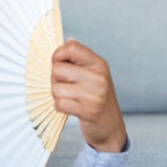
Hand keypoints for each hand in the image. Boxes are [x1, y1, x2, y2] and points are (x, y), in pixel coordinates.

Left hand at [51, 38, 126, 152]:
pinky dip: (60, 107)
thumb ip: (80, 59)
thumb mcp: (94, 75)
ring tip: (70, 98)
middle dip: (55, 79)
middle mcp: (98, 77)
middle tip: (66, 86)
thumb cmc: (98, 98)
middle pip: (57, 69)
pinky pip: (59, 103)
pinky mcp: (88, 110)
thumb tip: (69, 40)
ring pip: (56, 88)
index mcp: (99, 64)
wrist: (111, 126)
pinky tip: (71, 108)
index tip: (60, 64)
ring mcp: (94, 94)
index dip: (58, 55)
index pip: (70, 48)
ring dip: (58, 95)